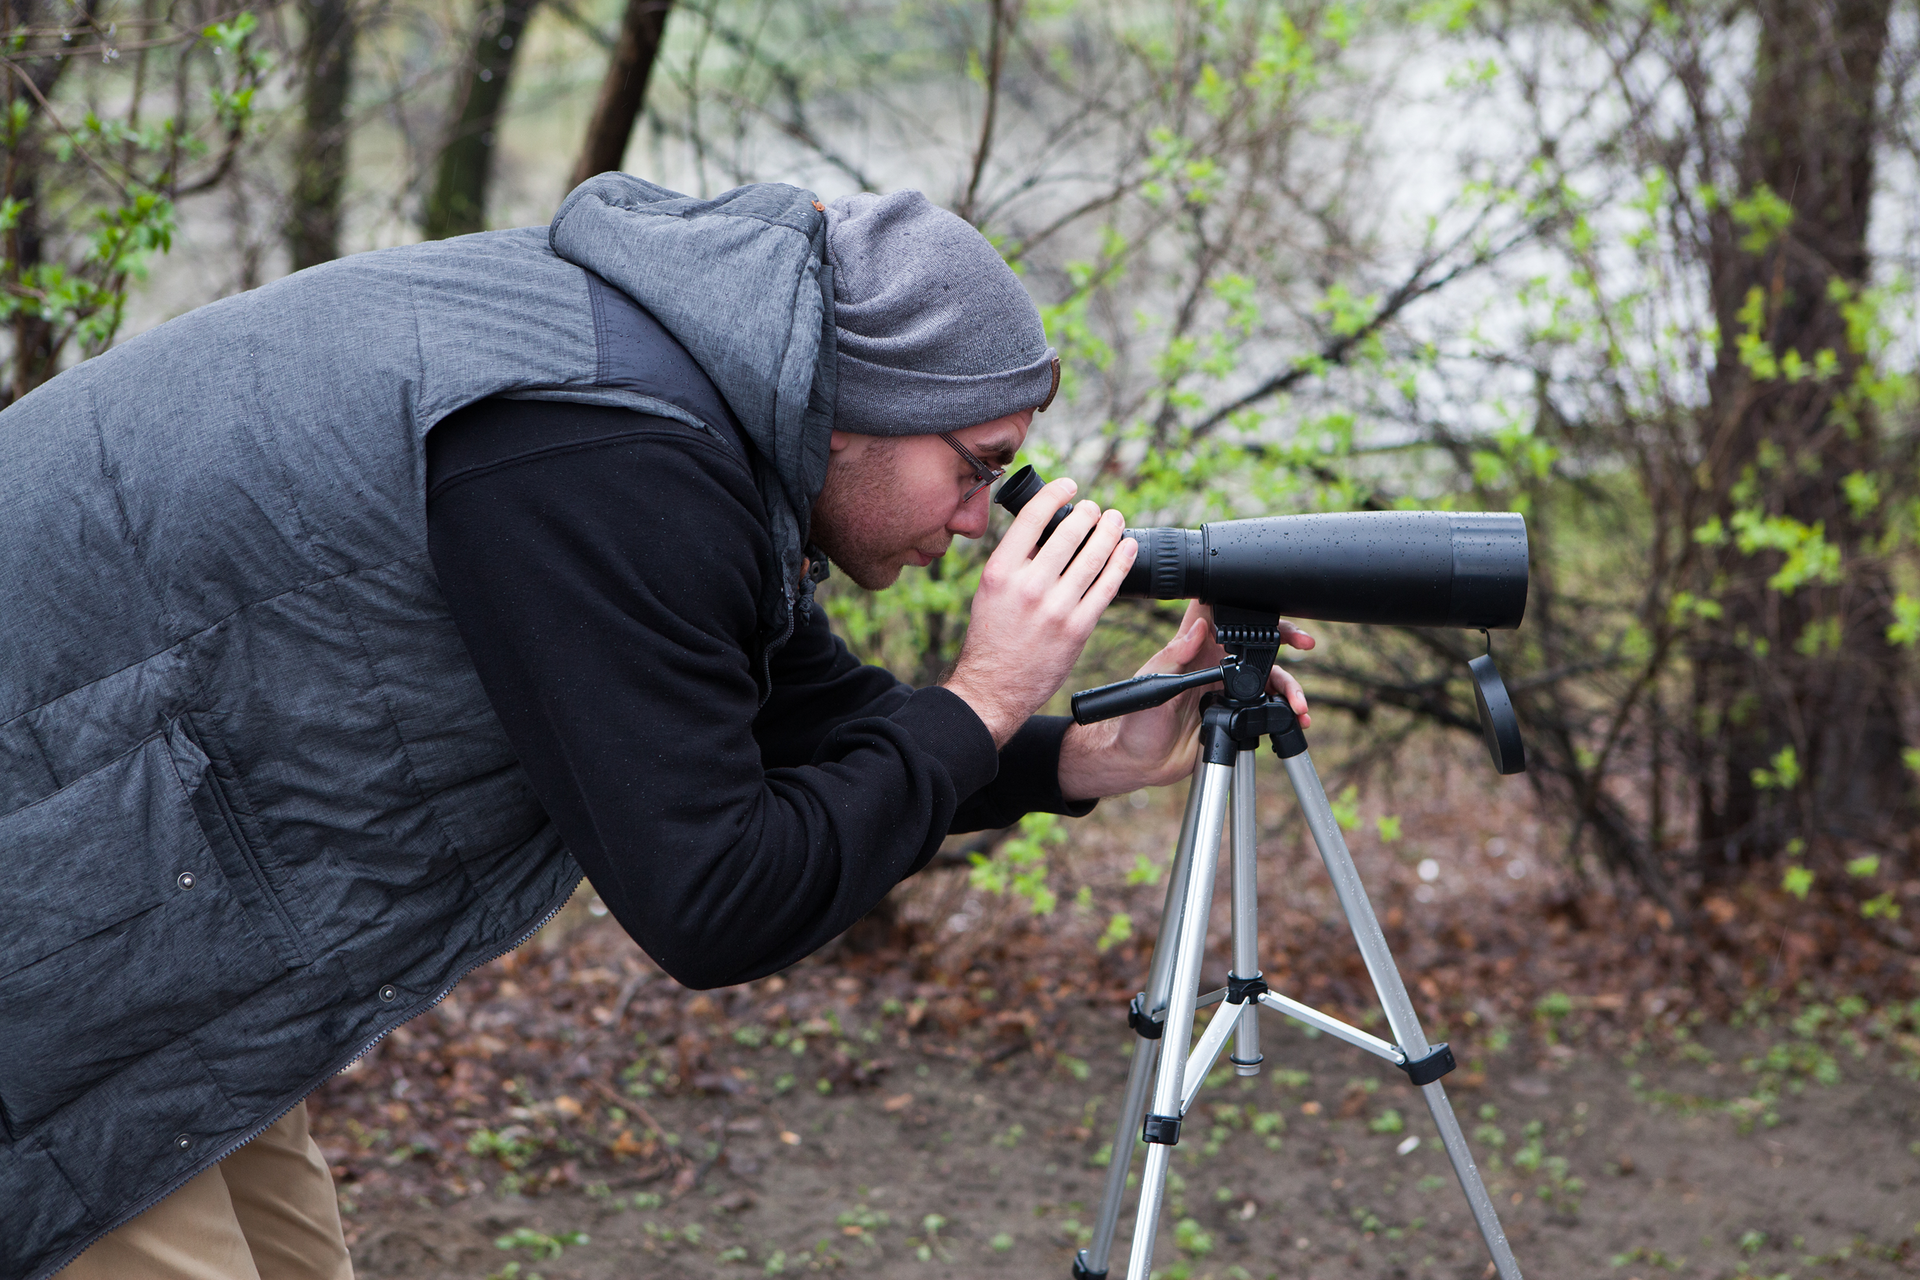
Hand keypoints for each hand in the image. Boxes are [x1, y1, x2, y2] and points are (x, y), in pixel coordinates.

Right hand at [943, 477, 1137, 745]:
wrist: (992, 688)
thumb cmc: (991, 639)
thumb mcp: (990, 591)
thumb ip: (1016, 562)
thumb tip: (1047, 530)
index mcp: (1000, 571)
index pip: (1033, 517)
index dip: (1056, 494)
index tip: (1069, 486)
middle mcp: (1028, 586)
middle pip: (1070, 533)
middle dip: (1089, 513)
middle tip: (1097, 509)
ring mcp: (1056, 608)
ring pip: (1094, 556)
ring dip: (1110, 532)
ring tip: (1116, 521)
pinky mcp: (1077, 628)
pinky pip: (1107, 587)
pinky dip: (1121, 563)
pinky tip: (1127, 549)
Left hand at [1057, 601, 1314, 800]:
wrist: (1138, 764)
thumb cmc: (1132, 722)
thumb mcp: (1149, 684)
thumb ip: (1173, 657)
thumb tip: (1198, 628)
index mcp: (1193, 650)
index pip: (1221, 615)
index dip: (1245, 602)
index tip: (1269, 603)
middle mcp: (1213, 666)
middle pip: (1256, 644)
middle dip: (1285, 639)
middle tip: (1305, 642)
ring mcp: (1226, 691)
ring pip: (1268, 679)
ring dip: (1289, 687)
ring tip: (1299, 703)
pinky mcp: (1234, 716)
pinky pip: (1266, 709)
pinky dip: (1284, 713)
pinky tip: (1295, 719)